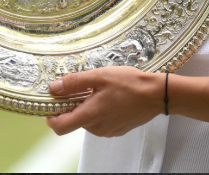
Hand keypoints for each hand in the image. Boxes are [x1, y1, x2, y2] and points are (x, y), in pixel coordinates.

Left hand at [46, 67, 164, 136]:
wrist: (156, 95)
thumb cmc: (131, 84)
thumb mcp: (100, 76)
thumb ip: (75, 82)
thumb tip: (54, 88)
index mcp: (90, 116)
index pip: (59, 127)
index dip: (51, 116)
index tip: (54, 103)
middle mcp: (96, 128)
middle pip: (74, 121)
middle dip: (74, 105)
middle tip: (84, 88)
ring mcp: (107, 131)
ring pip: (88, 121)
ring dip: (88, 107)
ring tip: (101, 90)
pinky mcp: (117, 130)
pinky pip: (100, 122)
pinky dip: (100, 111)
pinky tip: (111, 98)